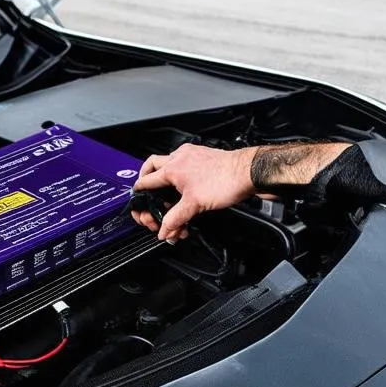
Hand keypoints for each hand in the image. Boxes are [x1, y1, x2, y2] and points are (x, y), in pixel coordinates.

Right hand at [131, 144, 256, 241]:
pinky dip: (180, 175)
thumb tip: (164, 230)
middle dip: (146, 178)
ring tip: (168, 193)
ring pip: (168, 163)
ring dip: (165, 178)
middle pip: (152, 165)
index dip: (139, 193)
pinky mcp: (203, 156)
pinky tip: (187, 187)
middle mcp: (179, 158)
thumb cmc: (226, 181)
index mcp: (172, 168)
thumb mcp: (194, 205)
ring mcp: (192, 155)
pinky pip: (184, 163)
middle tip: (145, 189)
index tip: (137, 199)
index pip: (146, 181)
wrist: (248, 172)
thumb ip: (175, 219)